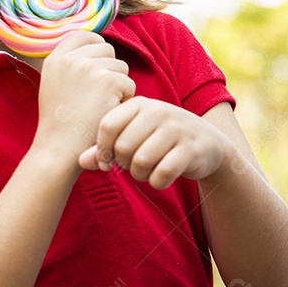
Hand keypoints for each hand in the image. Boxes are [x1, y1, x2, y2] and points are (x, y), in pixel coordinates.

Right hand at [35, 32, 134, 159]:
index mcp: (55, 58)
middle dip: (109, 70)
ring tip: (100, 107)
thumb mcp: (54, 85)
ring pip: (120, 67)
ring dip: (117, 86)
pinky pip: (129, 84)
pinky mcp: (108, 80)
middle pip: (106, 50)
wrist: (59, 149)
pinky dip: (124, 101)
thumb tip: (95, 47)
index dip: (96, 49)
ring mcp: (88, 67)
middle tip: (97, 97)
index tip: (97, 68)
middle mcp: (70, 59)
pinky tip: (107, 113)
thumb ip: (69, 65)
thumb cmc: (60, 124)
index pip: (84, 36)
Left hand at [79, 96, 236, 187]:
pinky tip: (161, 177)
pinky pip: (162, 174)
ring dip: (139, 175)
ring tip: (145, 171)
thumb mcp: (133, 137)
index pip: (107, 125)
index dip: (101, 149)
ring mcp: (176, 129)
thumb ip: (105, 147)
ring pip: (141, 162)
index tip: (105, 162)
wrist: (207, 144)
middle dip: (123, 164)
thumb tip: (80, 162)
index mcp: (138, 104)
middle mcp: (158, 111)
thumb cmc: (160, 139)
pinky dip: (157, 182)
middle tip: (131, 166)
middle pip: (123, 146)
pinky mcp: (191, 149)